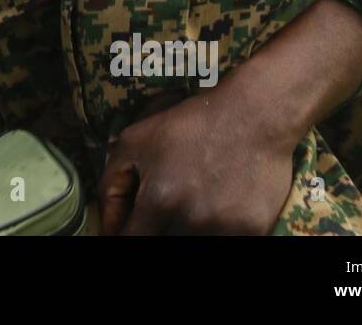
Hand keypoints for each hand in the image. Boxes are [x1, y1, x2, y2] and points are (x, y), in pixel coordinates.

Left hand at [97, 87, 295, 234]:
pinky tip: (218, 207)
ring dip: (186, 230)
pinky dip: (216, 230)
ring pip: (193, 244)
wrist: (254, 116)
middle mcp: (191, 219)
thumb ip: (110, 186)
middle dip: (156, 231)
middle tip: (162, 210)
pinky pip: (225, 241)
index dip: (124, 238)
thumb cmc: (190, 124)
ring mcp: (225, 228)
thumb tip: (108, 227)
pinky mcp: (253, 230)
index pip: (131, 242)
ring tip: (192, 205)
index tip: (130, 230)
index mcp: (159, 200)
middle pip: (162, 245)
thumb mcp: (134, 141)